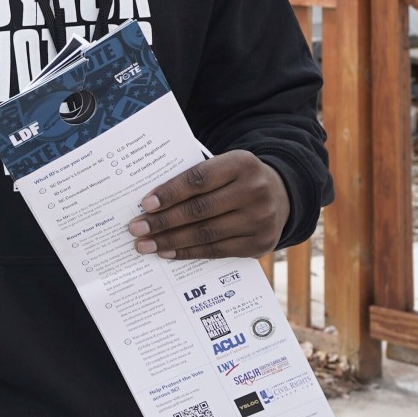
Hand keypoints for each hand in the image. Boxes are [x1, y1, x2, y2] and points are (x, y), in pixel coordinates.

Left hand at [129, 151, 290, 259]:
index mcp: (241, 163)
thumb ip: (196, 179)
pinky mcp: (259, 244)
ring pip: (206, 233)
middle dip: (163, 221)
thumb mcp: (224, 166)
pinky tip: (168, 252)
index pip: (198, 179)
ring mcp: (260, 220)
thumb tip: (151, 202)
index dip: (170, 193)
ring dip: (171, 241)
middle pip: (199, 210)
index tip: (145, 204)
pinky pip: (216, 251)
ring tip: (146, 244)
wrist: (281, 194)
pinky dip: (189, 252)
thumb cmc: (237, 179)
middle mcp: (255, 191)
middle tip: (136, 228)